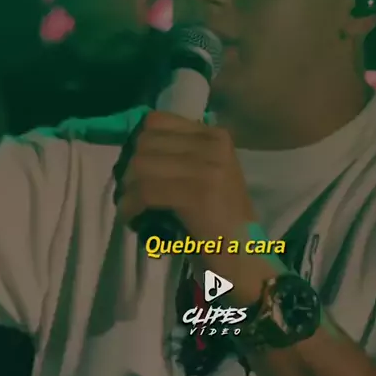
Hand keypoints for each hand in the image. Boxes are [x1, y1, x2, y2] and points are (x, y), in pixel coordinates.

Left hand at [117, 111, 253, 240]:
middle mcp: (214, 144)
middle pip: (146, 142)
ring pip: (142, 165)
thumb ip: (181, 156)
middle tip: (130, 192)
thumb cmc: (222, 219)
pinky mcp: (198, 193)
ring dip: (129, 189)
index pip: (158, 121)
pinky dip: (132, 205)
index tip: (137, 170)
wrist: (246, 254)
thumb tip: (135, 149)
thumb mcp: (208, 175)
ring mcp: (208, 167)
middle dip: (131, 169)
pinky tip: (133, 218)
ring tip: (131, 207)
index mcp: (216, 136)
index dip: (139, 145)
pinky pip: (147, 191)